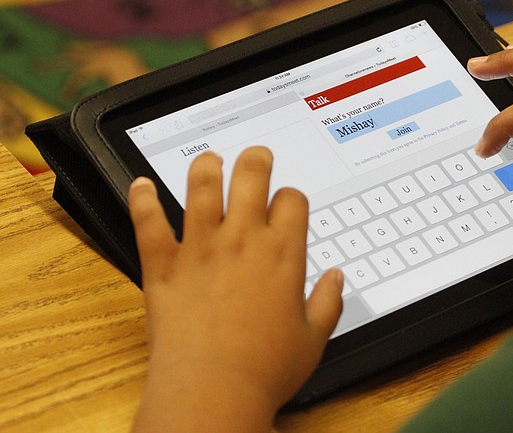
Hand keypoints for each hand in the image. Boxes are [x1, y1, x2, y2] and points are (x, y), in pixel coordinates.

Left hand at [129, 147, 342, 431]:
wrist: (212, 391)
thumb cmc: (264, 370)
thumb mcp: (313, 339)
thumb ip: (328, 303)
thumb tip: (338, 279)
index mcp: (282, 255)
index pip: (292, 200)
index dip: (292, 196)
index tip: (288, 204)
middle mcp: (242, 242)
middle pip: (251, 177)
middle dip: (256, 159)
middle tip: (256, 155)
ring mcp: (200, 250)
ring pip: (201, 187)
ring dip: (206, 167)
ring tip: (209, 159)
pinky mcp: (163, 266)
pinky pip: (148, 222)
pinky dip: (141, 200)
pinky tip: (140, 185)